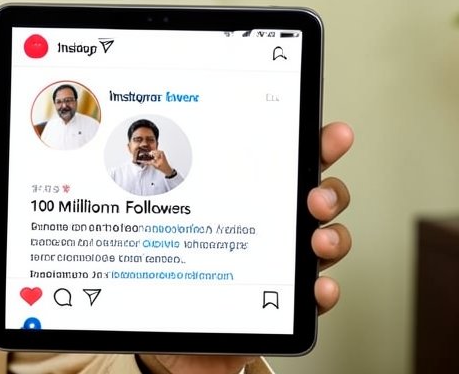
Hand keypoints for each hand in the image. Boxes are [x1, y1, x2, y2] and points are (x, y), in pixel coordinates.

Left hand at [0, 122, 353, 373]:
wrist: (114, 343)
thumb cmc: (87, 276)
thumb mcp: (43, 239)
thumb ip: (11, 206)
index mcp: (179, 180)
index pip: (226, 136)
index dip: (267, 121)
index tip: (294, 110)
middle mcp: (221, 208)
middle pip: (284, 173)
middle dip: (313, 163)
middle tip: (315, 166)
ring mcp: (243, 253)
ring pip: (305, 225)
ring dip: (324, 218)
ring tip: (316, 221)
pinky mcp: (253, 301)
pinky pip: (296, 292)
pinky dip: (315, 286)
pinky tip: (315, 283)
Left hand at [141, 122, 353, 373]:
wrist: (175, 337)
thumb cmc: (173, 274)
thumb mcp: (161, 223)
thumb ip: (155, 183)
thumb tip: (139, 146)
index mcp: (249, 199)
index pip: (289, 165)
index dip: (317, 146)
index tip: (332, 135)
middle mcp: (274, 229)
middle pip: (318, 200)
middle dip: (328, 192)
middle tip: (316, 198)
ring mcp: (284, 268)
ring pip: (326, 243)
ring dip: (333, 238)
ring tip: (317, 240)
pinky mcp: (285, 308)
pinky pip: (313, 298)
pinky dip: (323, 292)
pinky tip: (317, 288)